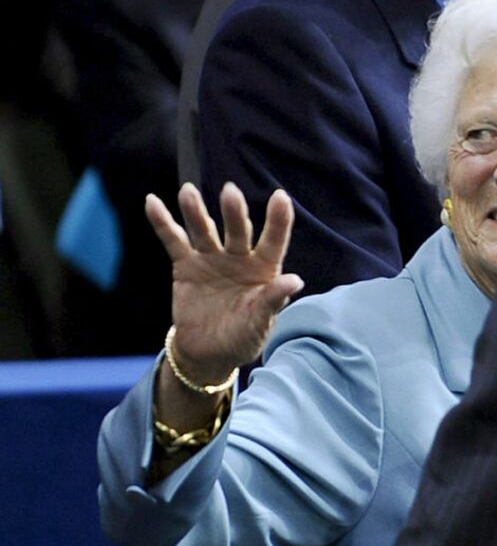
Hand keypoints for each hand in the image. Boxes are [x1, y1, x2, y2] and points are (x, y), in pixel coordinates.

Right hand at [146, 182, 303, 381]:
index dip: (278, 220)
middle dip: (233, 213)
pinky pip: (173, 241)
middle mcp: (239, 258)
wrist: (209, 353)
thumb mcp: (261, 322)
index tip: (280, 196)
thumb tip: (296, 280)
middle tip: (230, 192)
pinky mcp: (186, 266)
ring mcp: (211, 259)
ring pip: (204, 230)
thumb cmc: (243, 337)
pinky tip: (152, 202)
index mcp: (264, 269)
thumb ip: (274, 299)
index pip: (274, 240)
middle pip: (237, 230)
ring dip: (196, 211)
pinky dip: (162, 222)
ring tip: (188, 192)